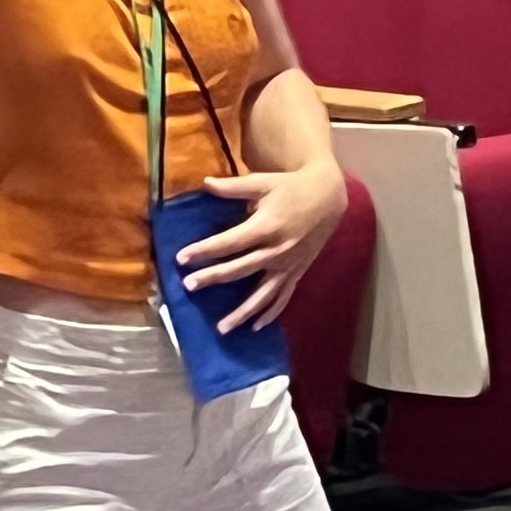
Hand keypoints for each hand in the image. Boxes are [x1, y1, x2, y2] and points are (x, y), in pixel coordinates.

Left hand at [175, 158, 348, 331]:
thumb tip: (204, 183)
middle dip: (213, 278)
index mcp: (266, 227)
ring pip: (263, 294)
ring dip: (242, 312)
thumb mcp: (262, 182)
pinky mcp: (297, 272)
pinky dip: (271, 313)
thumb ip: (233, 187)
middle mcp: (277, 251)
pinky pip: (283, 297)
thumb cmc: (291, 187)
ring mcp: (288, 265)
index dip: (205, 250)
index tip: (181, 258)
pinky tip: (256, 327)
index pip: (230, 243)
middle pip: (240, 269)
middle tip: (188, 286)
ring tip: (222, 328)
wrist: (329, 197)